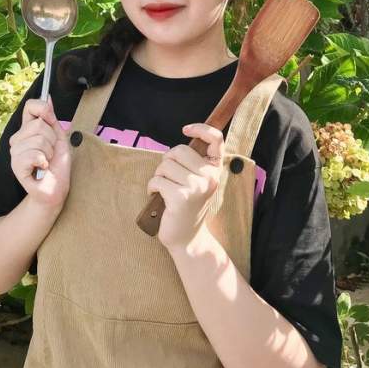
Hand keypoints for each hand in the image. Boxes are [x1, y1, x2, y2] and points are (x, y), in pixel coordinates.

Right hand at [9, 96, 71, 209]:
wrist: (56, 188)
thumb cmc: (57, 164)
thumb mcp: (59, 137)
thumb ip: (52, 118)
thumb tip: (47, 96)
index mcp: (28, 129)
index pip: (30, 107)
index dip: (43, 109)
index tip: (52, 119)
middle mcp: (18, 139)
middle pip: (39, 124)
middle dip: (53, 139)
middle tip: (51, 152)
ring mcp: (15, 152)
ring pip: (39, 140)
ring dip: (49, 153)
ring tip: (47, 162)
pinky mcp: (16, 166)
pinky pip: (33, 155)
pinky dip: (43, 162)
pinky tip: (42, 168)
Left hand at [147, 123, 224, 250]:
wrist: (188, 238)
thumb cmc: (188, 206)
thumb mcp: (198, 180)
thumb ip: (194, 161)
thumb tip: (185, 136)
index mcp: (215, 169)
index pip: (216, 139)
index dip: (200, 129)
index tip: (186, 130)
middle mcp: (210, 176)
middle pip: (178, 150)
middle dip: (167, 162)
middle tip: (170, 178)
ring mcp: (197, 187)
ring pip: (165, 165)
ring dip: (159, 176)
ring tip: (165, 190)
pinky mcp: (181, 197)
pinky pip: (157, 180)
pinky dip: (152, 187)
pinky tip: (157, 197)